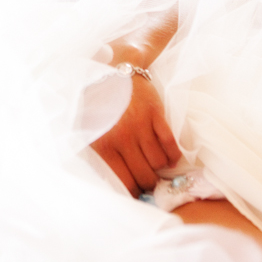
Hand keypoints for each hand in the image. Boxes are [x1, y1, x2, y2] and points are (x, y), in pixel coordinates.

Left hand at [92, 76, 180, 196]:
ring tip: (156, 167)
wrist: (111, 70)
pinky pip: (170, 144)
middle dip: (148, 183)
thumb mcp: (89, 131)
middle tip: (149, 182)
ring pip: (159, 163)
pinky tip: (170, 158)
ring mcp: (140, 126)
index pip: (124, 181)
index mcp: (103, 145)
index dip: (133, 191)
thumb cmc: (96, 105)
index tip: (137, 192)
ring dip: (160, 169)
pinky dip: (173, 156)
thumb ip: (98, 156)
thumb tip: (113, 184)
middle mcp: (122, 138)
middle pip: (144, 176)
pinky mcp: (155, 114)